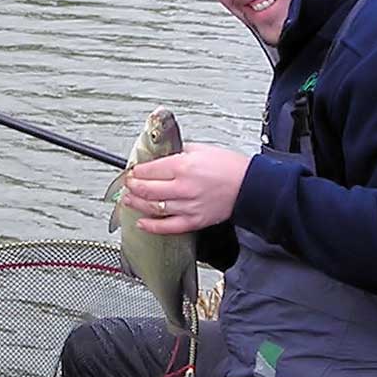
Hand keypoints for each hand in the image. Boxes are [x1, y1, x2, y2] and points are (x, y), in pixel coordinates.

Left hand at [123, 145, 248, 232]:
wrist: (249, 186)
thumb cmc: (229, 167)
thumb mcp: (201, 149)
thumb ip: (178, 152)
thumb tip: (161, 155)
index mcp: (183, 166)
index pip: (149, 170)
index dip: (135, 171)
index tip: (132, 171)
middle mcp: (183, 187)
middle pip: (146, 189)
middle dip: (132, 187)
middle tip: (127, 185)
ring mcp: (188, 206)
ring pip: (153, 208)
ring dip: (136, 204)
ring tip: (128, 200)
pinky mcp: (194, 220)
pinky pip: (168, 227)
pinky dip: (151, 226)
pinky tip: (141, 223)